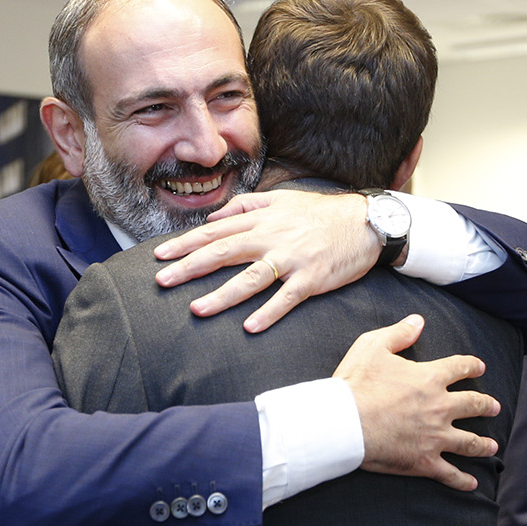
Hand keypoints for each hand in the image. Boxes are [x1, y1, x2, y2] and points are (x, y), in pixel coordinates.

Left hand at [152, 190, 379, 332]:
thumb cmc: (321, 213)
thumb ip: (246, 204)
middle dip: (190, 267)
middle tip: (162, 281)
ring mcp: (291, 259)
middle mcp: (271, 237)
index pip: (215, 231)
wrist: (366, 223)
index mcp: (261, 218)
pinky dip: (268, 312)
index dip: (186, 243)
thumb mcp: (282, 198)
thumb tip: (214, 217)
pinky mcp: (311, 278)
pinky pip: (286, 298)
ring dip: (222, 295)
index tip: (160, 255)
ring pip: (250, 278)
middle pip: (224, 252)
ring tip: (197, 309)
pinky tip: (249, 326)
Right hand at [333, 315, 496, 491]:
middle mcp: (440, 407)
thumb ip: (398, 333)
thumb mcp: (372, 346)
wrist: (344, 423)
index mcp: (430, 378)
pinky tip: (472, 484)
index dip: (472, 366)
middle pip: (473, 405)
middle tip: (494, 407)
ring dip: (483, 444)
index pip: (460, 368)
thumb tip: (418, 321)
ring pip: (469, 442)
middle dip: (486, 405)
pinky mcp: (425, 461)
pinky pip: (450, 474)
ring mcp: (436, 437)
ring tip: (492, 445)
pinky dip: (463, 481)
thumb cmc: (356, 384)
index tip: (480, 367)